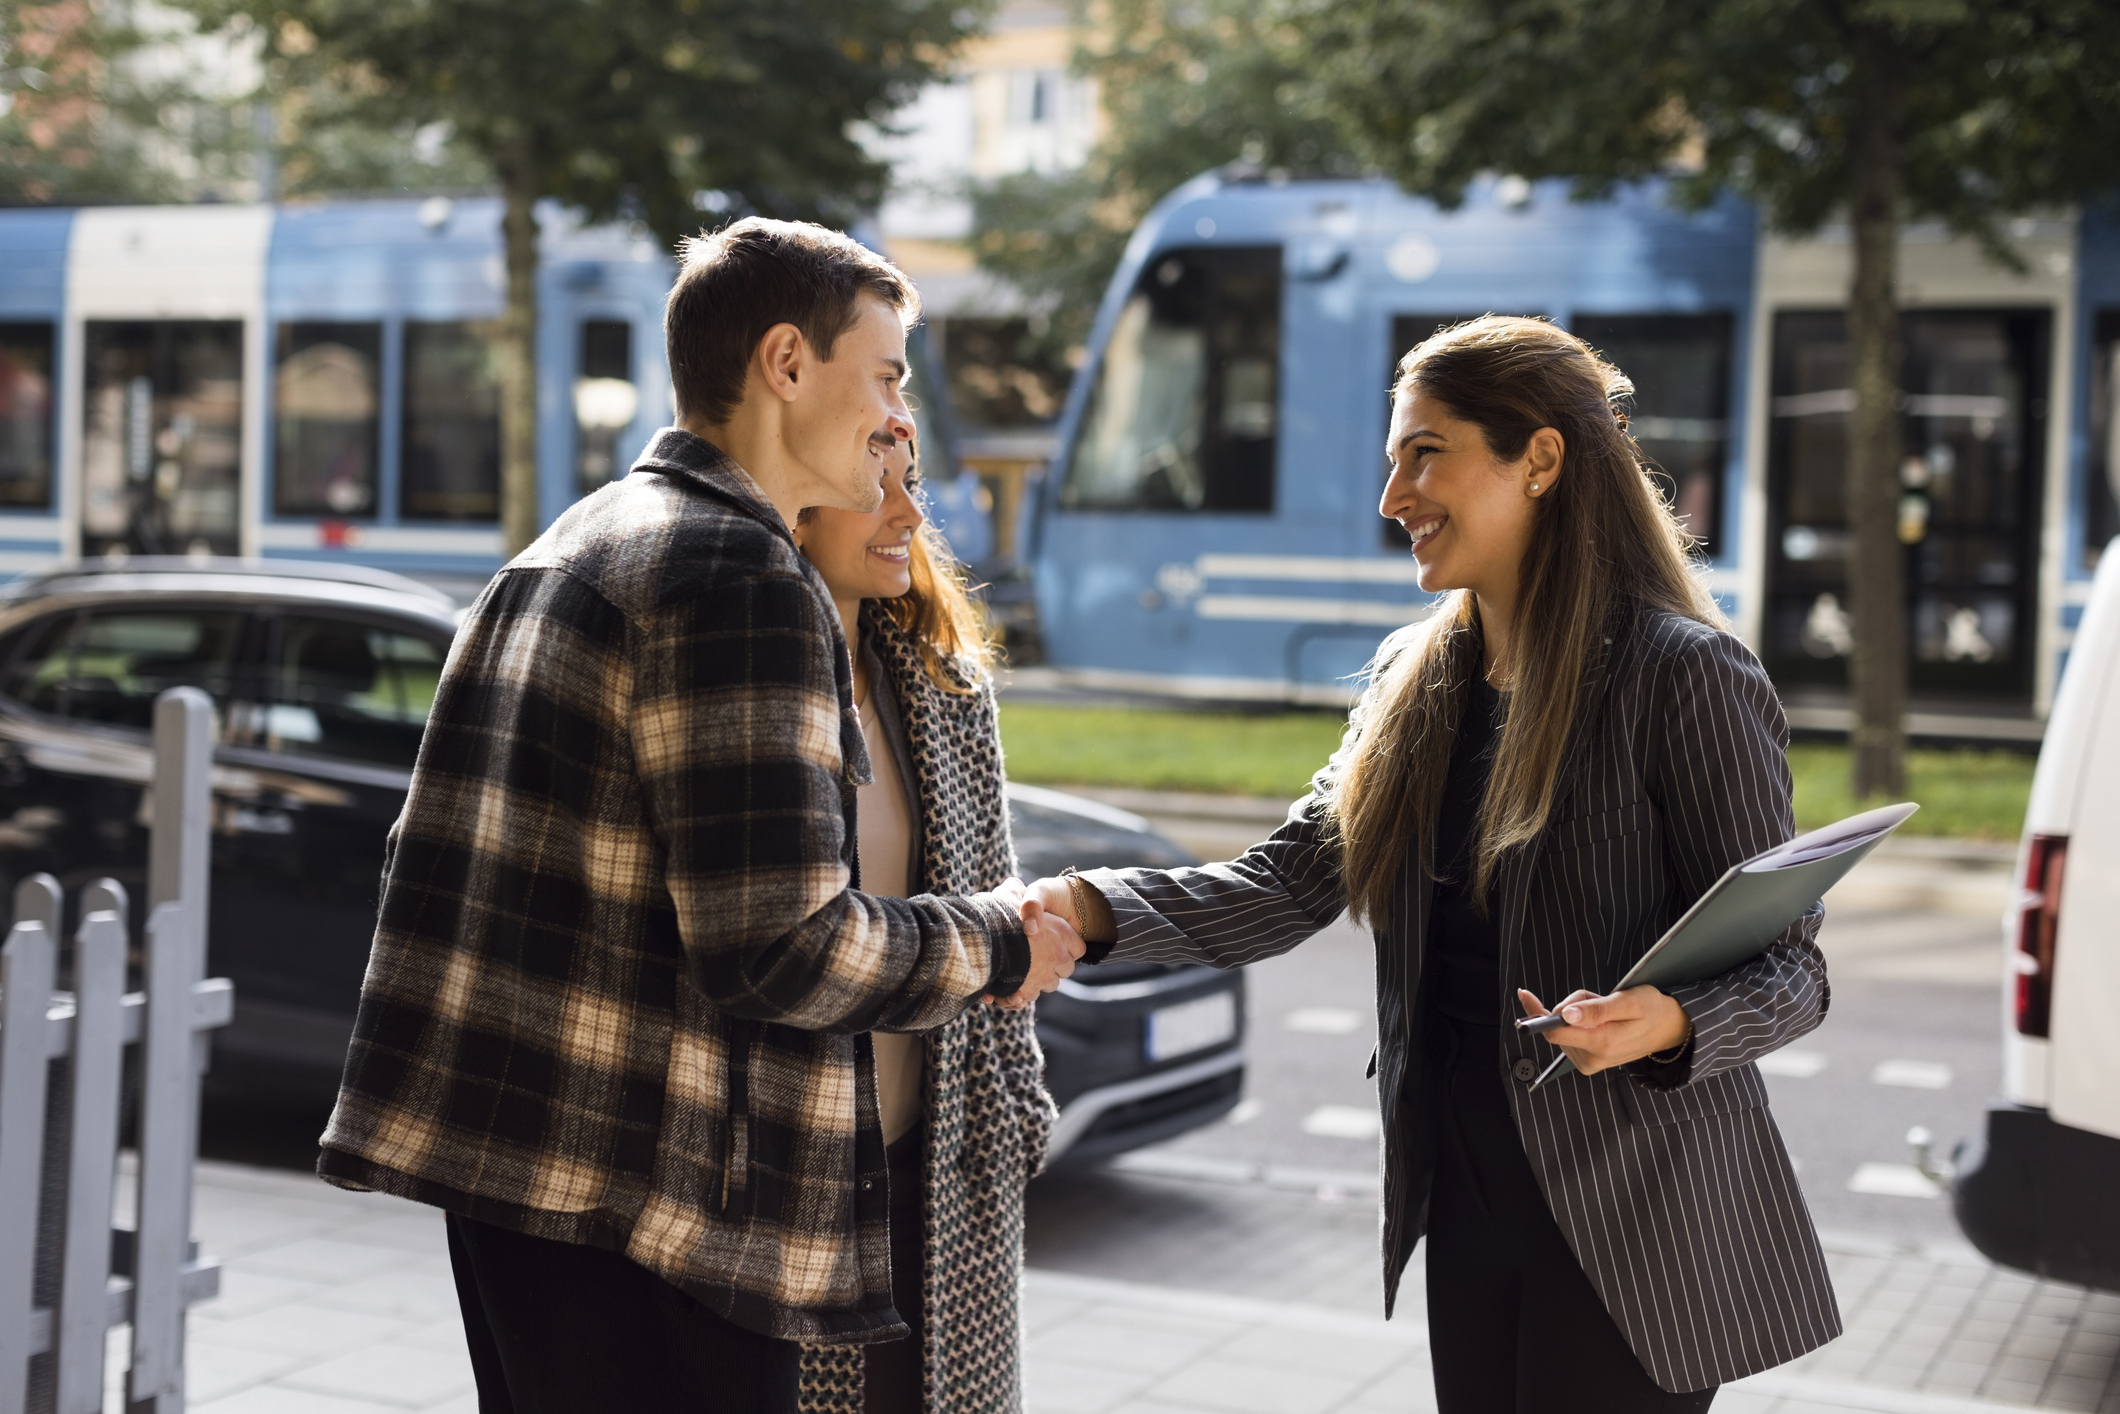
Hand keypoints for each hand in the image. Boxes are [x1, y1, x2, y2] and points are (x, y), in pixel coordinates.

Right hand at [991, 886, 1085, 1010]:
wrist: (985, 940)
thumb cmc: (998, 915)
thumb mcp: (1009, 896)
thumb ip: (1015, 891)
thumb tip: (1013, 885)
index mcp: (1062, 932)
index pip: (1078, 947)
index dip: (1066, 947)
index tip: (1052, 944)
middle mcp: (1059, 955)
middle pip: (1066, 968)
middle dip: (1052, 966)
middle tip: (1035, 958)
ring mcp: (1046, 975)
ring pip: (1050, 983)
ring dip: (1038, 979)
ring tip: (1022, 969)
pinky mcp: (1030, 991)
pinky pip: (1032, 995)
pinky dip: (1024, 992)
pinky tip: (1013, 983)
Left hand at [1516, 986, 1690, 1075]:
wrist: (1668, 1028)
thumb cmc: (1651, 1010)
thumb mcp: (1628, 1002)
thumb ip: (1596, 1010)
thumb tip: (1565, 1014)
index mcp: (1601, 1043)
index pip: (1554, 1031)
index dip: (1537, 1013)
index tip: (1525, 995)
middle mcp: (1592, 1058)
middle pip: (1558, 1025)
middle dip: (1572, 1006)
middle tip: (1597, 999)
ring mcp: (1590, 1062)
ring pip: (1564, 1029)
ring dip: (1578, 1014)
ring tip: (1605, 1010)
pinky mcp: (1588, 1061)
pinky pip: (1571, 1036)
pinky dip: (1580, 1023)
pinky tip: (1599, 1020)